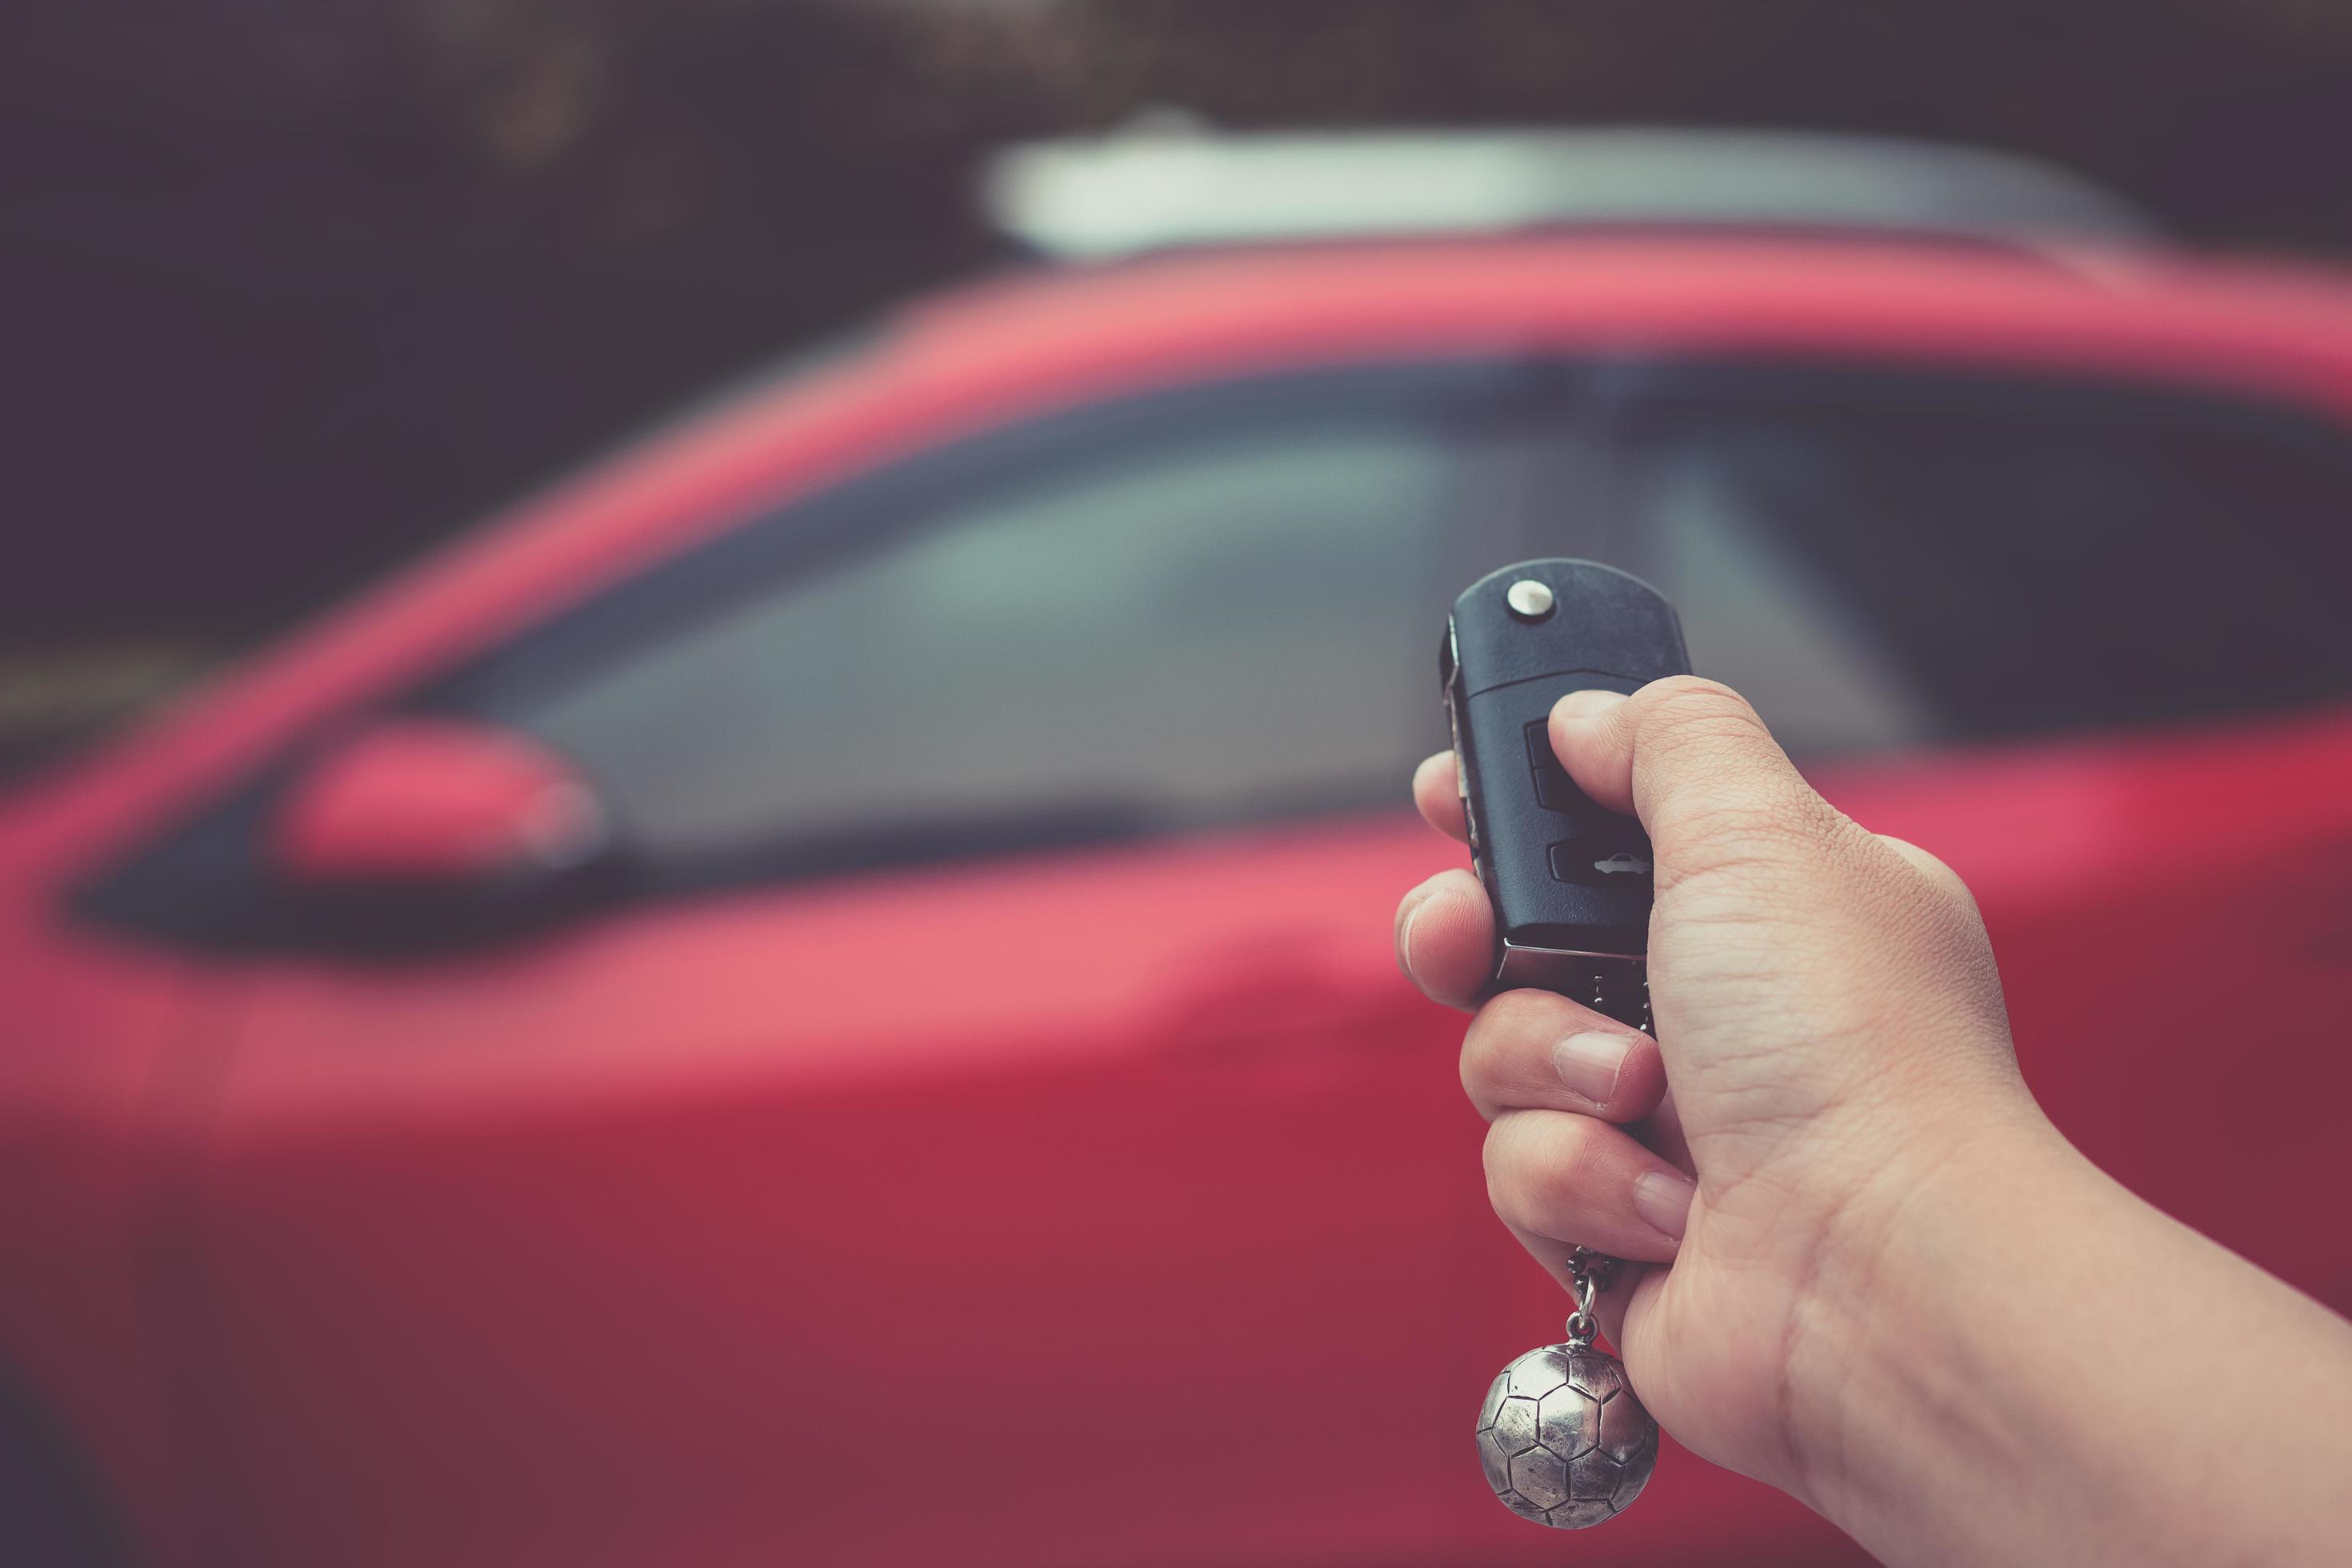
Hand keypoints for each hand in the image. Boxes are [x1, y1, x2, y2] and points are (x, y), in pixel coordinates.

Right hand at [1395, 677, 2040, 1502]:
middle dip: (1478, 936)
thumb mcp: (1762, 834)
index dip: (1517, 809)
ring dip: (1557, 1070)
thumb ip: (1668, 742)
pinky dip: (1583, 1178)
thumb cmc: (1854, 1062)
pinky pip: (1522, 1169)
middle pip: (1520, 940)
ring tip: (1648, 1096)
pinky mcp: (1621, 1222)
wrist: (1875, 1278)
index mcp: (1767, 905)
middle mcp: (1717, 1010)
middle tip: (1472, 934)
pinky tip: (1669, 1202)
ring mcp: (1668, 1122)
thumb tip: (1590, 716)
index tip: (1452, 793)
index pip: (1611, 827)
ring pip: (1503, 1057)